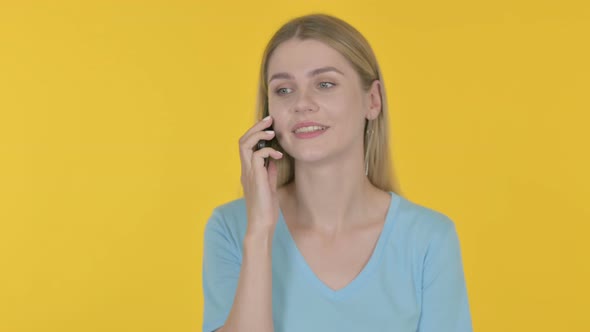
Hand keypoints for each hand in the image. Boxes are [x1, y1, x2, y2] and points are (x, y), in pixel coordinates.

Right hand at [239, 116, 282, 233]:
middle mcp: (245, 170)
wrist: (262, 225)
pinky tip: (278, 155)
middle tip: (269, 120)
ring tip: (272, 132)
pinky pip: (257, 156)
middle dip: (255, 128)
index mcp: (248, 171)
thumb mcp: (269, 187)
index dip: (255, 133)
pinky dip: (267, 151)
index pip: (245, 145)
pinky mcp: (256, 178)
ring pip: (245, 145)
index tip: (268, 126)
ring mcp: (249, 174)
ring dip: (259, 135)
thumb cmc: (266, 209)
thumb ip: (269, 172)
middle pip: (242, 141)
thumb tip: (273, 160)